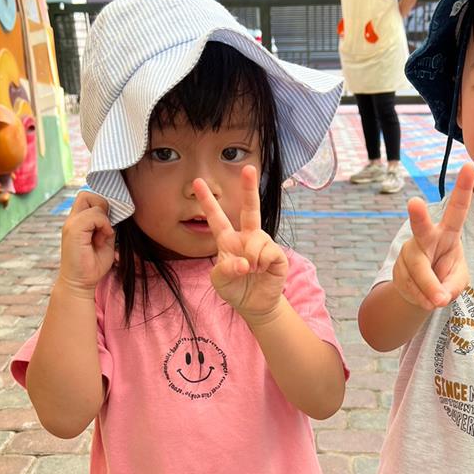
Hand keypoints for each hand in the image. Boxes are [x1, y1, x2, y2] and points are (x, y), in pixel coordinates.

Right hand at [58, 192, 114, 295]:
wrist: (80, 283)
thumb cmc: (93, 265)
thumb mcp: (106, 241)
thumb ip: (108, 226)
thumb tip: (115, 213)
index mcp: (78, 222)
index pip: (89, 198)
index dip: (102, 205)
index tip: (111, 222)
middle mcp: (72, 220)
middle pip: (86, 194)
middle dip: (102, 204)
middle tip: (107, 225)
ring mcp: (71, 224)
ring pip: (90, 200)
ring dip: (103, 216)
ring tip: (105, 234)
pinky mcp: (73, 230)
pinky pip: (94, 214)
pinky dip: (104, 223)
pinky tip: (105, 236)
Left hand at [194, 165, 288, 320]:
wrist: (255, 304)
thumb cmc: (234, 290)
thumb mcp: (219, 282)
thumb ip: (225, 270)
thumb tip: (245, 262)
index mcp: (228, 240)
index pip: (216, 218)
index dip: (207, 200)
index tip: (197, 182)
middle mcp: (246, 237)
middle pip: (249, 209)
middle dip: (249, 189)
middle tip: (248, 168)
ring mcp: (263, 243)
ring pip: (257, 240)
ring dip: (252, 259)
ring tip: (253, 271)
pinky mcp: (277, 254)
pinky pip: (268, 252)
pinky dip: (262, 263)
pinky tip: (262, 271)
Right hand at [392, 161, 473, 309]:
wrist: (421, 292)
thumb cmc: (446, 277)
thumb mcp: (459, 280)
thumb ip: (453, 285)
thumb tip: (437, 295)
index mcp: (448, 232)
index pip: (457, 209)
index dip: (463, 188)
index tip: (470, 166)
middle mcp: (426, 237)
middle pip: (422, 228)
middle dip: (418, 216)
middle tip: (413, 203)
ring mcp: (408, 252)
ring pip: (418, 271)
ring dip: (430, 289)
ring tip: (437, 300)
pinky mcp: (397, 268)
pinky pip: (410, 287)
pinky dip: (421, 298)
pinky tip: (425, 298)